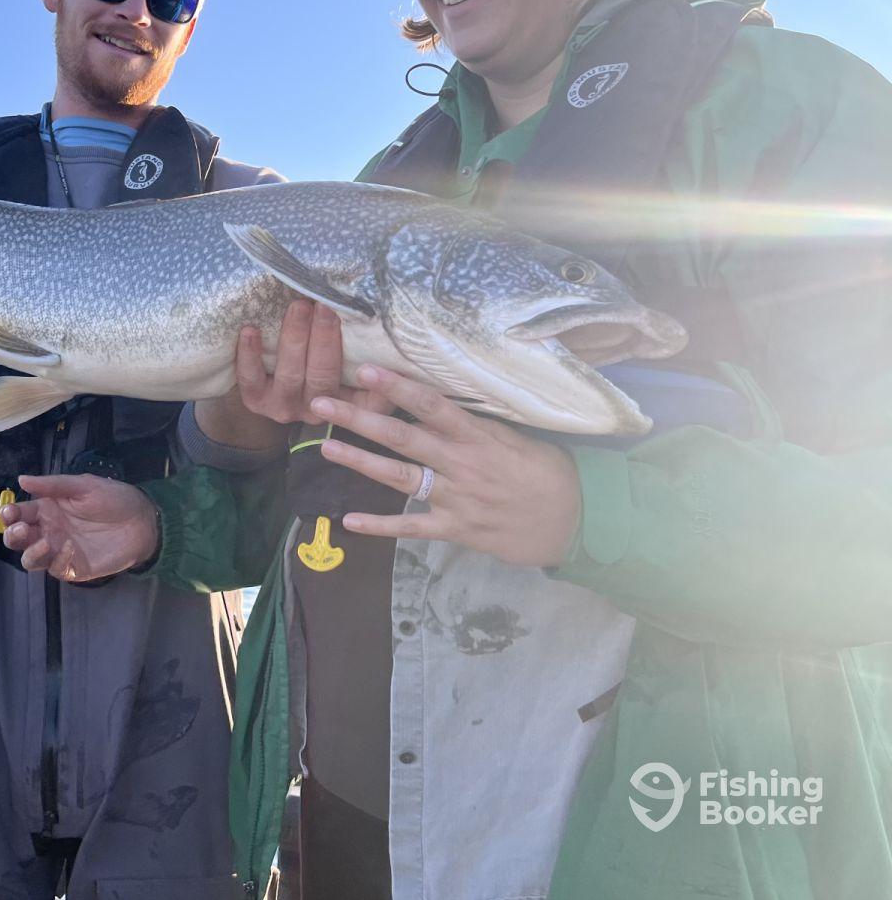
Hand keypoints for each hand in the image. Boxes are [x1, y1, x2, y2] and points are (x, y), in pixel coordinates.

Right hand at [0, 474, 159, 582]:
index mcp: (47, 508)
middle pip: (17, 539)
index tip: (9, 512)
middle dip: (12, 535)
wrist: (142, 522)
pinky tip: (67, 548)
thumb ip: (53, 485)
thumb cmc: (114, 499)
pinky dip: (54, 561)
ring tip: (44, 541)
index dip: (8, 513)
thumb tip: (21, 479)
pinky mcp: (71, 567)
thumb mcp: (84, 485)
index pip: (19, 513)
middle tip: (20, 529)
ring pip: (29, 559)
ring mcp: (58, 551)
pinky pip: (53, 569)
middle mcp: (48, 530)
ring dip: (29, 552)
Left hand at [195, 300, 390, 446]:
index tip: (372, 356)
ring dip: (294, 338)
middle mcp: (319, 410)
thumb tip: (393, 322)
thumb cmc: (326, 359)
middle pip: (323, 377)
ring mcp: (286, 407)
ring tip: (299, 306)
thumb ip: (375, 354)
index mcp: (350, 404)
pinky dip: (249, 355)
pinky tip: (250, 330)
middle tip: (326, 306)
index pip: (368, 398)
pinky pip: (251, 380)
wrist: (274, 380)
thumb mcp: (357, 363)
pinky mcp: (256, 401)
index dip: (373, 380)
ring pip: (290, 375)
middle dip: (324, 340)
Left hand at [309, 365, 581, 567]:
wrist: (577, 522)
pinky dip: (381, 525)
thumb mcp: (519, 436)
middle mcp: (463, 464)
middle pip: (403, 436)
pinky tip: (349, 520)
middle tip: (322, 403)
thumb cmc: (549, 472)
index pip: (432, 405)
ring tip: (325, 447)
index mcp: (479, 436)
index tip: (365, 370)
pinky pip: (412, 527)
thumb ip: (479, 423)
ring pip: (400, 477)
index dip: (398, 387)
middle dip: (360, 418)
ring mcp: (458, 498)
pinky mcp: (457, 529)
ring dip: (360, 462)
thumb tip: (441, 401)